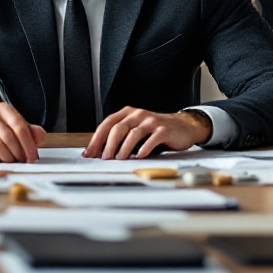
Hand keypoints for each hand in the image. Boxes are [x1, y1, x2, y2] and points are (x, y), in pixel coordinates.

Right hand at [0, 103, 44, 163]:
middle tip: (22, 160)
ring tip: (11, 160)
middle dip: (19, 153)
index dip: (29, 143)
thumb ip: (28, 130)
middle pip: (9, 138)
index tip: (33, 155)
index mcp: (3, 109)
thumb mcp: (12, 125)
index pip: (19, 125)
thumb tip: (40, 134)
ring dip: (8, 158)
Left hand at [86, 108, 211, 159]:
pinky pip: (151, 139)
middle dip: (108, 144)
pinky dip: (143, 148)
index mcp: (127, 113)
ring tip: (119, 159)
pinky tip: (138, 156)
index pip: (107, 124)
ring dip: (124, 148)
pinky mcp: (163, 130)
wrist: (183, 126)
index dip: (97, 139)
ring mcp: (151, 121)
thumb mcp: (136, 130)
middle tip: (104, 158)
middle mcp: (138, 115)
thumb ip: (122, 137)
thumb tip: (101, 153)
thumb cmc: (156, 130)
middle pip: (118, 128)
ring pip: (133, 134)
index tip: (89, 153)